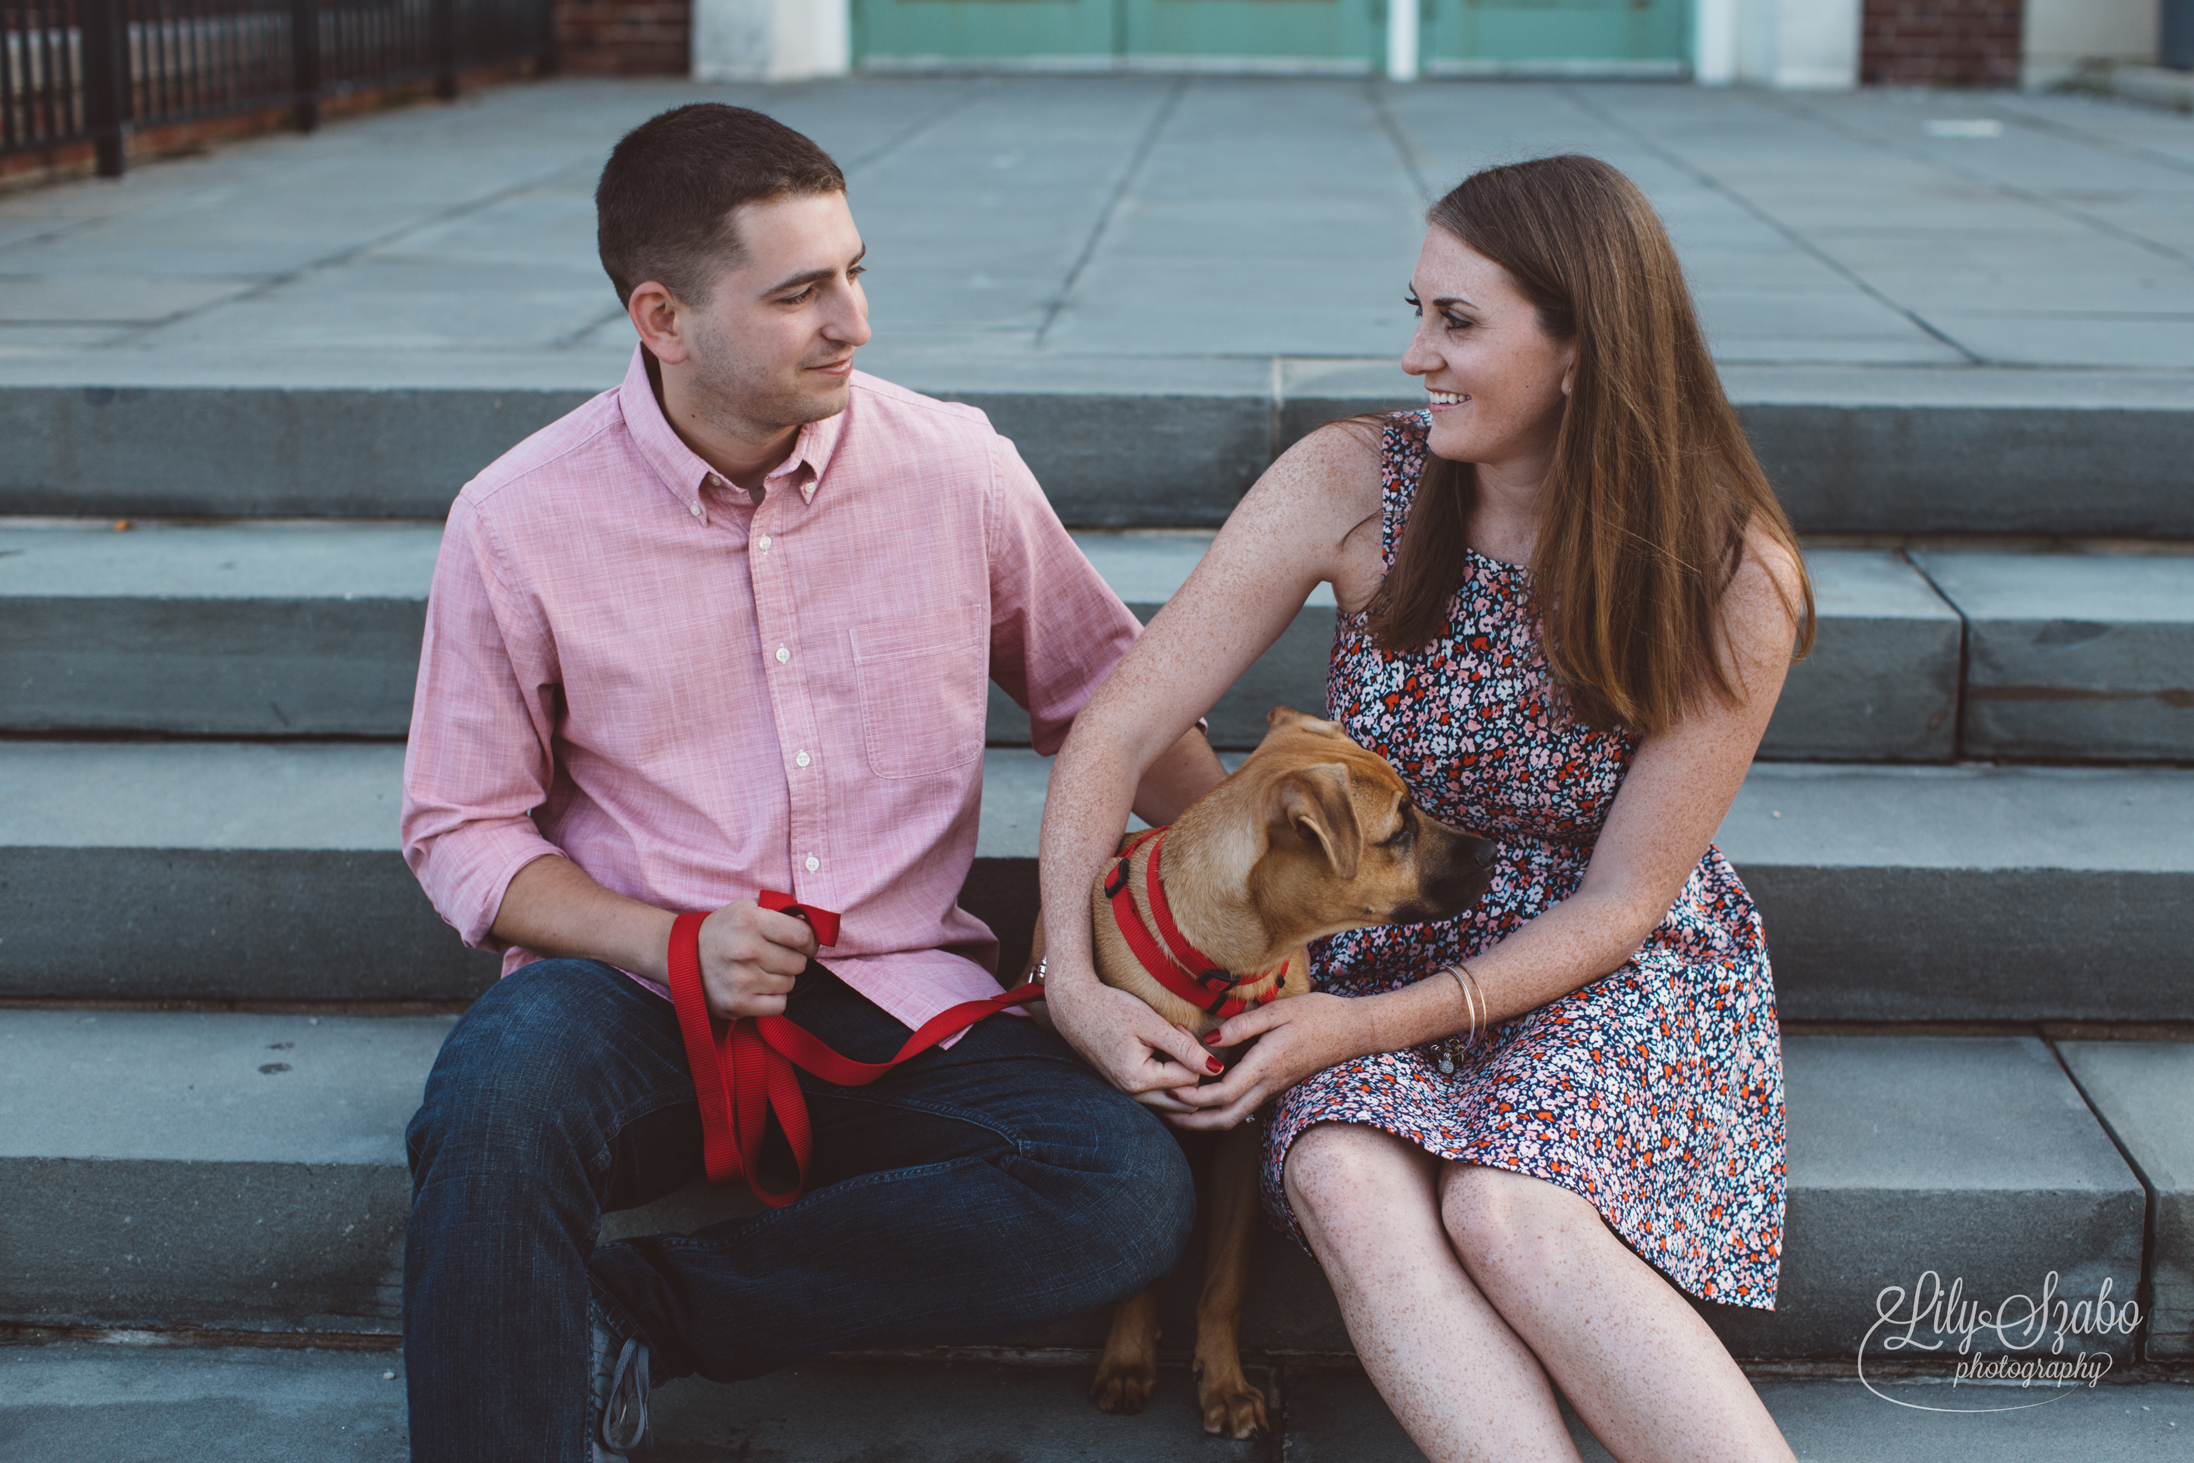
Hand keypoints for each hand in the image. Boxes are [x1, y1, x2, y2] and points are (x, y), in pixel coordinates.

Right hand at [695, 899, 819, 1019]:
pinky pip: (779, 1005)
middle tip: (776, 957)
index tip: (807, 945)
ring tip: (761, 970)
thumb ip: (779, 910)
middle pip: (798, 963)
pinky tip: (758, 987)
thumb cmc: (722, 931)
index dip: (811, 942)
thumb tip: (813, 920)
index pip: (802, 936)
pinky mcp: (737, 1003)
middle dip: (793, 960)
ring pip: (789, 984)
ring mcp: (741, 979)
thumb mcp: (745, 908)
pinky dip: (773, 998)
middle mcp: (745, 949)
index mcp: (749, 920)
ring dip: (781, 979)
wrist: (680, 957)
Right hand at [1043, 960, 1224, 1110]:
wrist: (1074, 1007)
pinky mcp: (1125, 1090)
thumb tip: (1216, 1068)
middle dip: (1190, 1071)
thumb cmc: (1112, 1009)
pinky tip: (1158, 1054)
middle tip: (1175, 1039)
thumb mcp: (1152, 1024)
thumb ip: (1185, 1048)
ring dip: (1178, 1077)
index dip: (1192, 1052)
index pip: (1191, 1079)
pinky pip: (1157, 1096)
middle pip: (1185, 1099)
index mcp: (1138, 1080)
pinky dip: (1165, 1080)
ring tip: (1165, 1045)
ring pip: (1172, 1102)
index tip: (1176, 1028)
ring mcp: (1127, 1095)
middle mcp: (1131, 1095)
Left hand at [1163, 993, 1370, 1130]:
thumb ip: (1242, 1025)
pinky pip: (1244, 1107)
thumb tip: (1209, 1040)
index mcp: (1267, 1065)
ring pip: (1236, 1117)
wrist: (1353, 1030)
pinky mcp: (1276, 1087)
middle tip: (1164, 1113)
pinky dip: (1220, 1109)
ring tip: (1177, 1111)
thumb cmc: (1318, 1015)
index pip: (1225, 1093)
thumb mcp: (1279, 1010)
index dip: (1195, 1097)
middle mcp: (1269, 1084)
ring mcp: (1274, 1089)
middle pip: (1226, 1118)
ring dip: (1205, 1120)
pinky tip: (1204, 1097)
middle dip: (1193, 1122)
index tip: (1171, 1089)